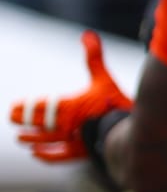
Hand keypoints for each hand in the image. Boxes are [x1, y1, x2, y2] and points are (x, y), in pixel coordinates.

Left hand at [10, 31, 131, 162]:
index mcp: (68, 106)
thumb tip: (88, 34)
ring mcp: (72, 140)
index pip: (38, 107)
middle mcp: (66, 124)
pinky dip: (45, 156)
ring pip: (43, 140)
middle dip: (22, 120)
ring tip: (19, 138)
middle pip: (37, 123)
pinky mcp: (81, 153)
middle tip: (11, 118)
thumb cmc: (116, 103)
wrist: (130, 129)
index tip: (12, 107)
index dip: (24, 107)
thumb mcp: (104, 78)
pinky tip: (36, 154)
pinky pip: (57, 156)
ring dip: (29, 138)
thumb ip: (94, 58)